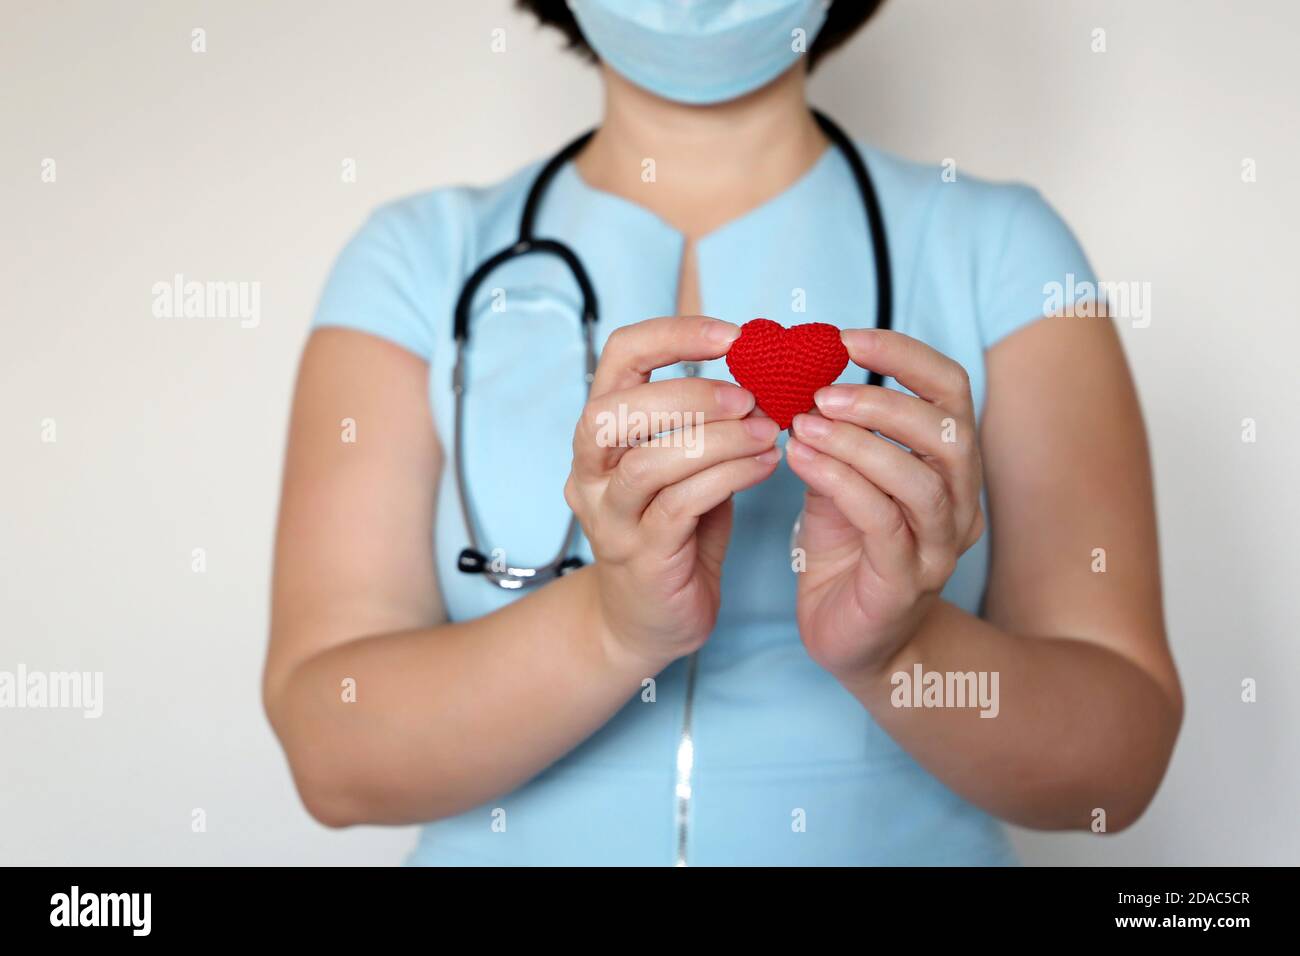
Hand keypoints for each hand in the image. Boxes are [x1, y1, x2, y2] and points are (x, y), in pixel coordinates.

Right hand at [565, 316, 781, 671]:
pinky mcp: (639, 555)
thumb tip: (768, 371)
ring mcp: (608, 516)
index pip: (619, 357)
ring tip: (768, 432)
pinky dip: (729, 477)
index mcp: (600, 433)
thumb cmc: (675, 533)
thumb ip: (710, 422)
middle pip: (615, 411)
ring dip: (718, 439)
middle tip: (751, 396)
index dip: (673, 335)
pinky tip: (765, 465)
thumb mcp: (688, 466)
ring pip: (648, 461)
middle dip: (690, 394)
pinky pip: (680, 504)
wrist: (648, 620)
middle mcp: (589, 471)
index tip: (734, 335)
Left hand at [786, 329, 984, 679]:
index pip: (950, 391)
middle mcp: (959, 503)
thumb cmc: (847, 552)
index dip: (904, 355)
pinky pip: (883, 522)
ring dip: (858, 442)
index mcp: (950, 466)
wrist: (855, 641)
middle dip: (881, 400)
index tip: (846, 338)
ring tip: (802, 424)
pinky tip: (800, 460)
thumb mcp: (837, 479)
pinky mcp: (906, 581)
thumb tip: (793, 372)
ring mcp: (939, 546)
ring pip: (918, 478)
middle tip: (818, 390)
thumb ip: (830, 434)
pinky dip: (841, 482)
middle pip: (948, 431)